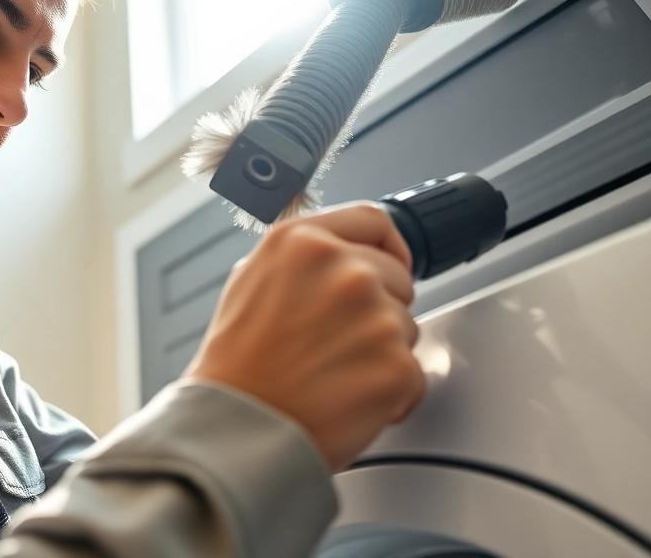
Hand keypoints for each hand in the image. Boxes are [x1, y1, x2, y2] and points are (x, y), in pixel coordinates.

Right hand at [183, 202, 423, 472]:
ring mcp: (374, 316)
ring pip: (406, 326)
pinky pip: (413, 373)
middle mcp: (343, 269)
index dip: (386, 247)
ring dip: (382, 350)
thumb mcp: (250, 281)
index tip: (387, 266)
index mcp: (301, 242)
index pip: (374, 221)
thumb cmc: (236, 368)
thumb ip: (301, 257)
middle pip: (396, 276)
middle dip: (378, 307)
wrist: (237, 430)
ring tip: (332, 372)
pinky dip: (391, 392)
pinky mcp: (396, 365)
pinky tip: (348, 396)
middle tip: (335, 342)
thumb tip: (338, 252)